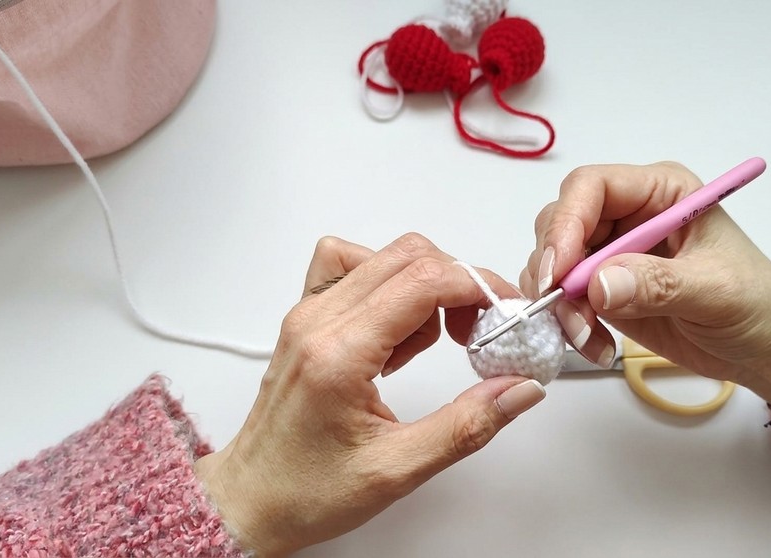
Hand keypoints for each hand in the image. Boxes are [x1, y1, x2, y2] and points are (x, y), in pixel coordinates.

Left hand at [196, 233, 545, 556]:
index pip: (423, 281)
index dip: (478, 286)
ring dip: (424, 286)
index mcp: (338, 354)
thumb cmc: (305, 490)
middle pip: (407, 257)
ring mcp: (307, 315)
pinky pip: (351, 268)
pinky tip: (395, 332)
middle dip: (459, 284)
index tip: (506, 310)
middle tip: (478, 331)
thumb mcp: (398, 470)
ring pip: (382, 257)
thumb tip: (518, 390)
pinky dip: (388, 285)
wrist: (252, 499)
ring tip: (425, 347)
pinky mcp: (306, 319)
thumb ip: (467, 425)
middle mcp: (317, 321)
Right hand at [522, 162, 770, 410]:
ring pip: (552, 264)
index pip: (591, 188)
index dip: (566, 223)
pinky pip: (562, 299)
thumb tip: (599, 284)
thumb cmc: (758, 306)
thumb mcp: (716, 292)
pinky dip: (567, 324)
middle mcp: (628, 215)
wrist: (769, 350)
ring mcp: (612, 253)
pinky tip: (596, 346)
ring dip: (558, 304)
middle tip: (567, 313)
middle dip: (555, 270)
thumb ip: (658, 284)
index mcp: (660, 192)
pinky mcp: (604, 289)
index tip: (558, 273)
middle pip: (560, 224)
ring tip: (589, 339)